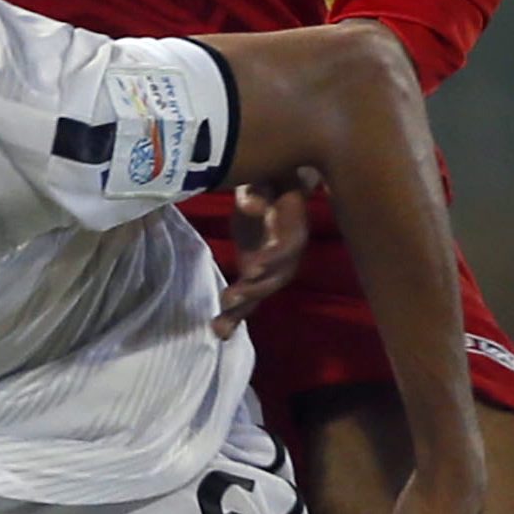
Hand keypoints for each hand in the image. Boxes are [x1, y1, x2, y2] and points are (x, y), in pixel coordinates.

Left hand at [209, 175, 321, 336]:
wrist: (273, 194)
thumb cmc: (269, 184)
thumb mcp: (265, 181)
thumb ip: (258, 191)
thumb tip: (251, 205)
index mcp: (293, 231)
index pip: (286, 249)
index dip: (271, 260)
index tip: (252, 269)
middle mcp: (286, 257)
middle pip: (274, 279)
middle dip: (252, 291)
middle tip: (229, 299)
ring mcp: (271, 271)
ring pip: (259, 295)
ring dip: (240, 312)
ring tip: (219, 327)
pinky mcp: (256, 279)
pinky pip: (248, 301)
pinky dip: (234, 317)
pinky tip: (220, 333)